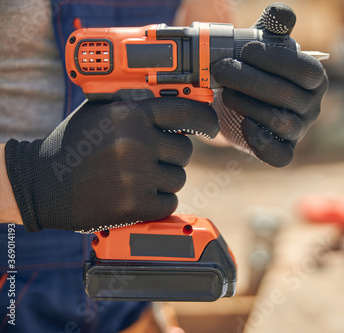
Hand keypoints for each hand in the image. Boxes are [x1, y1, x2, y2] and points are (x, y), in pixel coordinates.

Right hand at [4, 98, 218, 231]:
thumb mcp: (100, 110)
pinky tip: (132, 194)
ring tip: (133, 177)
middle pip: (184, 150)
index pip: (187, 112)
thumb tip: (176, 95)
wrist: (42, 183)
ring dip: (162, 179)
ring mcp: (135, 175)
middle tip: (146, 158)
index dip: (205, 120)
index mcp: (129, 114)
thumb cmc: (74, 143)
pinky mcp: (134, 205)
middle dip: (171, 155)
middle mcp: (135, 141)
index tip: (211, 128)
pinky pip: (169, 202)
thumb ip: (135, 102)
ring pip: (178, 178)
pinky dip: (156, 201)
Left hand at [212, 3, 327, 166]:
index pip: (305, 70)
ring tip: (226, 92)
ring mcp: (299, 130)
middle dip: (250, 80)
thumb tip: (280, 12)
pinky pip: (279, 155)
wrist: (241, 98)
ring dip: (248, 106)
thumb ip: (274, 26)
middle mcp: (312, 105)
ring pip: (281, 123)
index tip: (244, 50)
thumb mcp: (263, 42)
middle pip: (288, 96)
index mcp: (314, 77)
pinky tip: (243, 124)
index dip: (275, 60)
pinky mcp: (283, 150)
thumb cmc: (256, 67)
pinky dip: (261, 142)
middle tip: (221, 69)